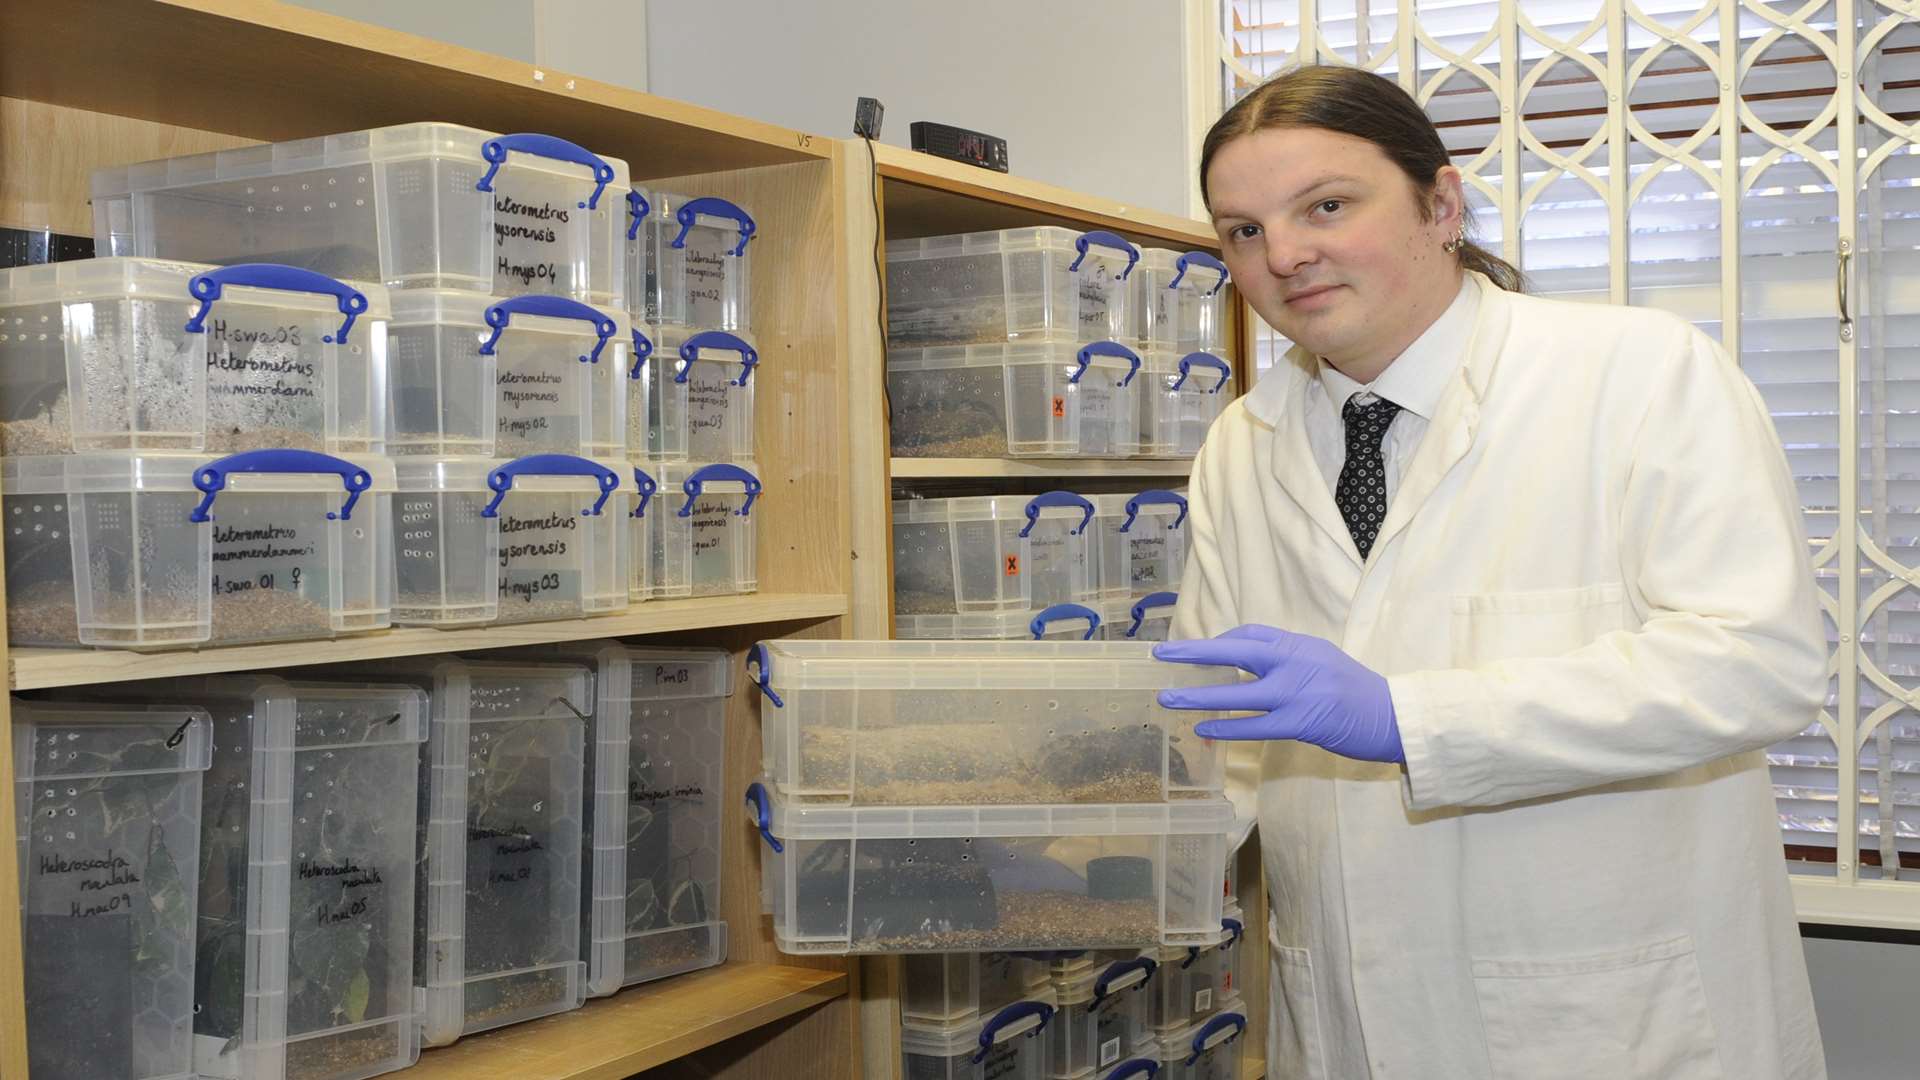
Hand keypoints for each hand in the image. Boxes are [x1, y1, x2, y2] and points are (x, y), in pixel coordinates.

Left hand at [1153, 625, 1403, 762]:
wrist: (1391, 716)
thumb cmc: (1352, 689)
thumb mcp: (1320, 658)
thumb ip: (1285, 656)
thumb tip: (1242, 657)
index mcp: (1299, 644)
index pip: (1251, 634)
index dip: (1219, 642)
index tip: (1197, 652)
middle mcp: (1295, 662)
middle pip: (1236, 651)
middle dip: (1195, 653)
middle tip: (1162, 655)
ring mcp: (1296, 693)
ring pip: (1237, 693)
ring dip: (1198, 696)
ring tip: (1168, 698)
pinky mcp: (1299, 724)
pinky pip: (1253, 726)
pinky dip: (1226, 727)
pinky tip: (1203, 729)